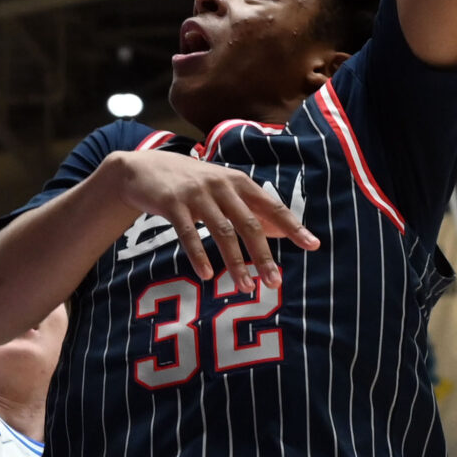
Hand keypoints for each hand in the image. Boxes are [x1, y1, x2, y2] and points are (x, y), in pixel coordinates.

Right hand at [109, 149, 318, 291]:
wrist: (144, 169)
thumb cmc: (191, 183)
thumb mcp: (223, 190)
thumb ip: (251, 208)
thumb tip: (283, 231)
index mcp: (239, 182)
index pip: (272, 206)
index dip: (293, 226)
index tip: (313, 245)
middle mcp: (221, 185)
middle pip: (249, 224)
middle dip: (263, 255)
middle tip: (275, 282)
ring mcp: (196, 193)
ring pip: (222, 232)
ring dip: (235, 262)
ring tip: (245, 287)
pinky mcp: (172, 203)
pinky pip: (188, 233)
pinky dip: (199, 255)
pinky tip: (208, 275)